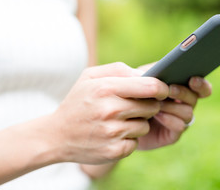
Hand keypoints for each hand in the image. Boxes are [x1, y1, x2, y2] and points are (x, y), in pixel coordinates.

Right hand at [50, 62, 168, 164]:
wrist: (56, 135)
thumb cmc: (78, 102)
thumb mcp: (90, 77)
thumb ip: (118, 70)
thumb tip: (146, 75)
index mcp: (105, 88)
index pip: (149, 86)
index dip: (161, 88)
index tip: (162, 90)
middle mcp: (110, 110)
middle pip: (152, 106)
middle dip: (148, 105)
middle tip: (133, 106)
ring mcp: (112, 133)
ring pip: (145, 125)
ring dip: (138, 122)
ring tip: (119, 121)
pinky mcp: (114, 151)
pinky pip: (136, 141)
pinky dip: (129, 138)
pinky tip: (115, 134)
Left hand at [137, 76, 211, 149]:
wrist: (120, 121)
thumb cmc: (131, 95)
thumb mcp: (137, 80)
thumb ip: (150, 73)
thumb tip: (160, 70)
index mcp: (180, 87)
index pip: (200, 86)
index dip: (200, 83)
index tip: (192, 78)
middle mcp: (184, 104)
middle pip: (195, 97)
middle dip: (183, 92)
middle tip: (170, 88)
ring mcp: (180, 119)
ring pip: (188, 112)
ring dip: (172, 106)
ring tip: (158, 103)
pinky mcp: (173, 134)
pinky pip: (179, 126)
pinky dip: (169, 119)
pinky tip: (158, 115)